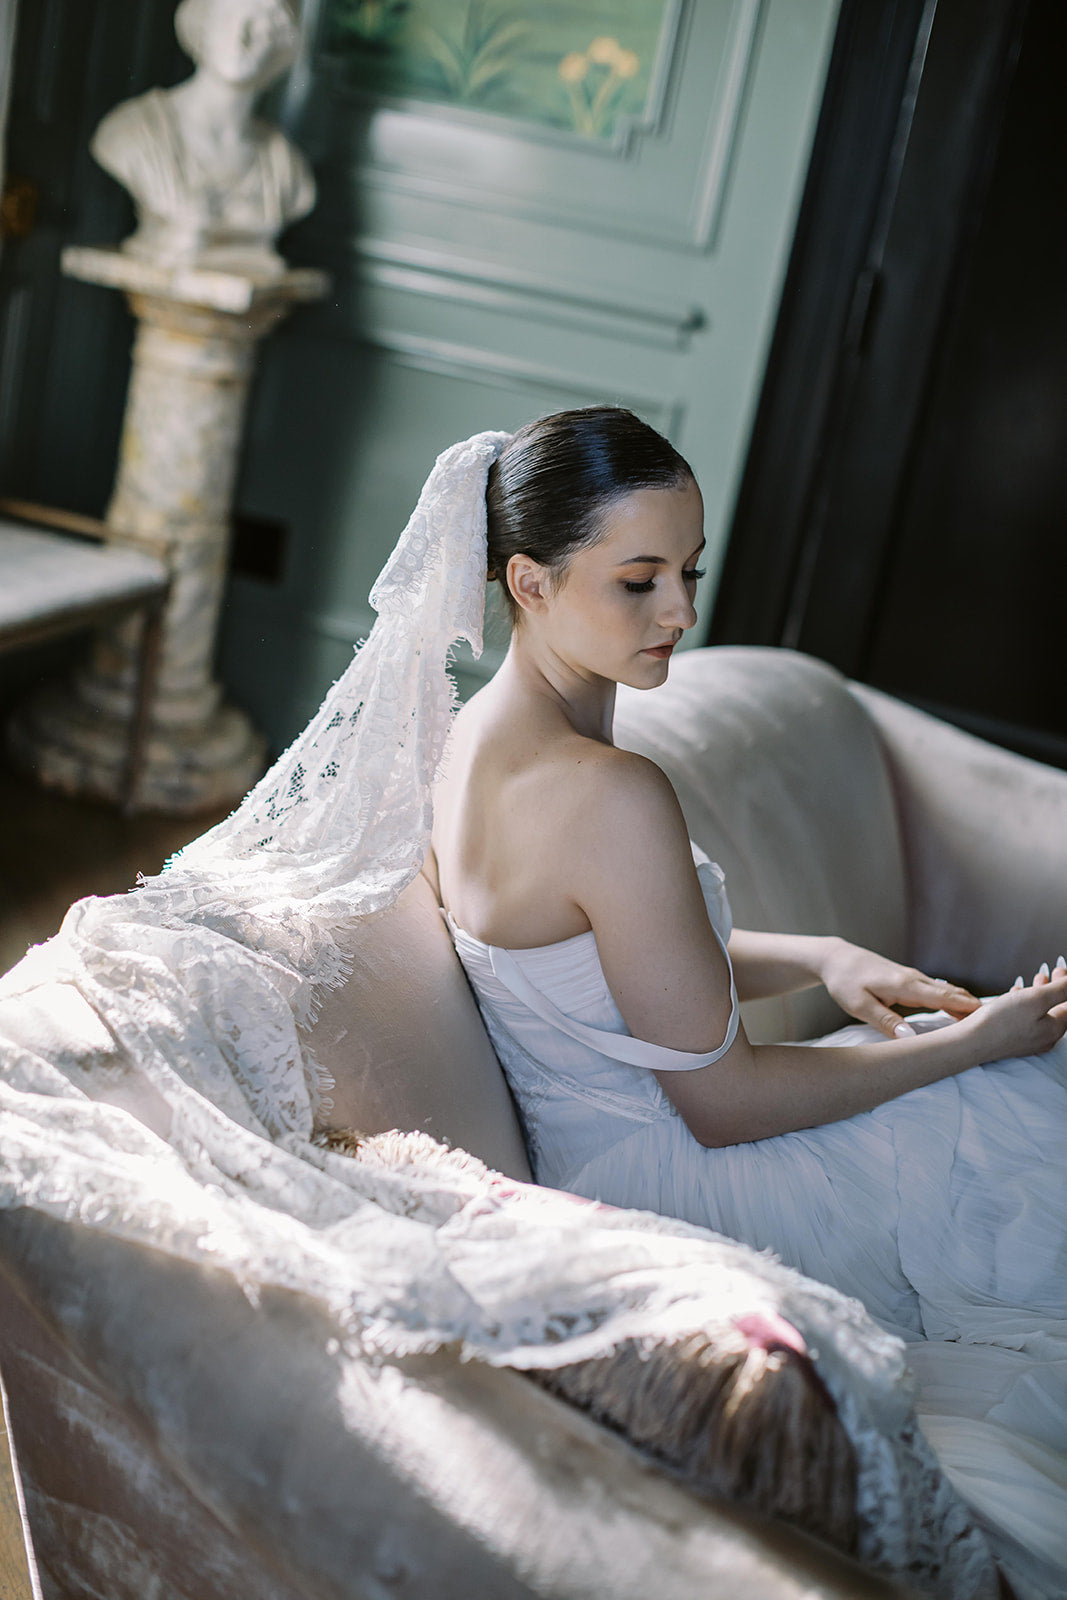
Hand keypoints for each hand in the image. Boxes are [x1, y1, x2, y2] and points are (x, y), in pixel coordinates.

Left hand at [819, 938, 980, 1039]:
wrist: (836, 958)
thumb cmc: (845, 982)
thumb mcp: (858, 1005)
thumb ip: (884, 1021)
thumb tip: (909, 1038)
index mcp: (905, 985)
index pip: (944, 998)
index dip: (968, 1010)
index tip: (992, 1021)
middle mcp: (915, 980)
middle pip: (953, 994)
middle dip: (977, 1009)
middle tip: (1003, 1025)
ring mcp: (914, 979)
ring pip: (948, 992)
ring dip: (968, 1005)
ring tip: (991, 1023)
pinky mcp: (910, 981)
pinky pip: (939, 992)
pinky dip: (955, 1001)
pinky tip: (964, 1013)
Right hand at [965, 971, 1066, 1061]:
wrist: (973, 1040)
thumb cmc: (1003, 1021)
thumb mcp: (1036, 998)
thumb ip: (1061, 990)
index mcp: (1055, 1029)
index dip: (1066, 987)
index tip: (1060, 970)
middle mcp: (1045, 1038)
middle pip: (1057, 1009)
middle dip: (1055, 989)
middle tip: (1052, 972)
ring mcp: (1029, 1040)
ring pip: (1041, 1013)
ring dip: (1040, 994)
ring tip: (1036, 979)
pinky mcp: (1013, 1039)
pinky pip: (1026, 1018)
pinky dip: (1026, 1003)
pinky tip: (1016, 993)